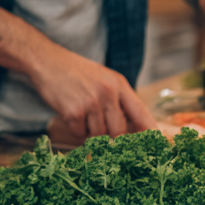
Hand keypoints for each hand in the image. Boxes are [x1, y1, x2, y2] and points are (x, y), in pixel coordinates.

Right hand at [28, 44, 156, 141]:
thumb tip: (130, 128)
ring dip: (89, 130)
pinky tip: (69, 111)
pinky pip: (80, 134)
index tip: (157, 144)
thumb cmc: (75, 71)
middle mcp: (108, 93)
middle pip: (119, 131)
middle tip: (97, 125)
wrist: (46, 60)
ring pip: (98, 135)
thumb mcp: (103, 78)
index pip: (141, 112)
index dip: (150, 131)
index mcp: (119, 84)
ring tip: (80, 111)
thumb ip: (118, 99)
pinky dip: (75, 128)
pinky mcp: (74, 112)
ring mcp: (91, 103)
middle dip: (109, 134)